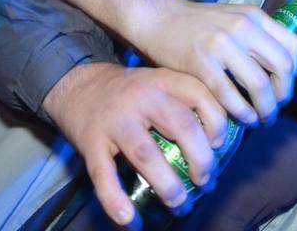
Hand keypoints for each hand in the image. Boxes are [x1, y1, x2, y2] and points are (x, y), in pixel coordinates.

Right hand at [43, 62, 226, 225]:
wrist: (77, 83)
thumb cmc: (129, 90)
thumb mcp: (159, 82)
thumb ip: (184, 100)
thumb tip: (220, 139)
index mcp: (163, 80)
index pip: (200, 95)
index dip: (217, 122)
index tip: (220, 146)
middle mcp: (142, 96)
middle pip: (181, 126)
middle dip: (201, 160)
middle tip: (206, 182)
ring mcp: (115, 120)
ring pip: (147, 155)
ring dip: (168, 185)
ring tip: (180, 204)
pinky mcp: (90, 142)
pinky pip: (104, 175)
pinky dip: (116, 200)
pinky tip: (130, 220)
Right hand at [133, 0, 296, 123]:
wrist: (157, 17)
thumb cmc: (197, 24)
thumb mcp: (234, 19)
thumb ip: (256, 37)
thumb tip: (281, 70)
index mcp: (254, 16)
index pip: (293, 46)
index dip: (294, 74)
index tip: (284, 88)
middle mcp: (243, 26)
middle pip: (282, 67)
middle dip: (283, 95)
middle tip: (274, 109)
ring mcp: (221, 43)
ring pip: (259, 84)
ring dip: (265, 109)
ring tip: (260, 119)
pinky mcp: (200, 62)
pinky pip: (229, 94)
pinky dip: (241, 112)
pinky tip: (241, 120)